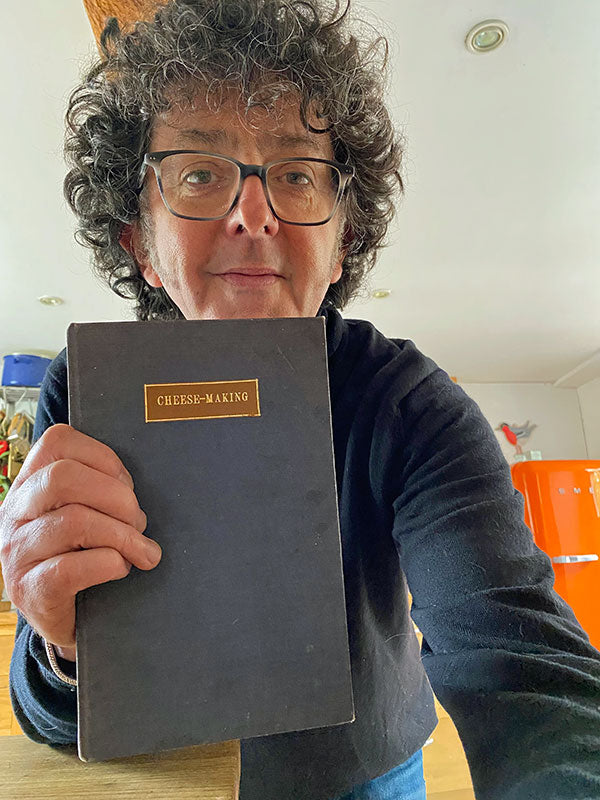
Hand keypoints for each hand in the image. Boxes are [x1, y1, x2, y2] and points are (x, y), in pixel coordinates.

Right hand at [0, 424, 161, 661]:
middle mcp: (14, 511)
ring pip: (74, 521)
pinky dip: (108, 564)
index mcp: (30, 483)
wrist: (68, 618)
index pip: (58, 442)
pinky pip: (70, 569)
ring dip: (122, 535)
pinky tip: (120, 568)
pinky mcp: (29, 589)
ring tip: (141, 550)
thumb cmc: (86, 553)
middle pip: (64, 478)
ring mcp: (17, 551)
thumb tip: (146, 482)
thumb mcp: (86, 510)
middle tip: (139, 521)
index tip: (127, 485)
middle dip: (116, 497)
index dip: (104, 458)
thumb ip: (101, 487)